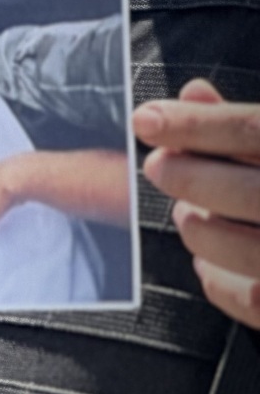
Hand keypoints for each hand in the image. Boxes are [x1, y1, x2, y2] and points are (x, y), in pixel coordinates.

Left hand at [137, 79, 259, 328]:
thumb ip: (248, 127)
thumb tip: (192, 93)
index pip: (256, 131)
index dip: (197, 125)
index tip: (145, 120)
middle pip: (251, 193)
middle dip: (192, 178)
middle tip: (158, 166)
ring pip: (247, 249)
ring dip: (201, 230)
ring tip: (188, 213)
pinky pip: (252, 300)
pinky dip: (218, 279)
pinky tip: (208, 262)